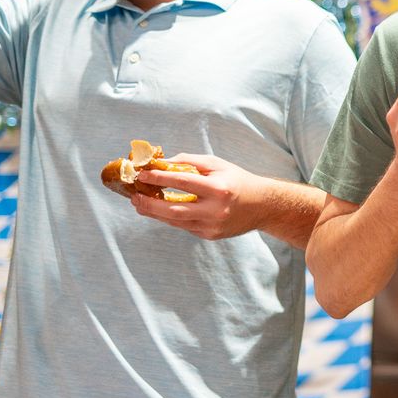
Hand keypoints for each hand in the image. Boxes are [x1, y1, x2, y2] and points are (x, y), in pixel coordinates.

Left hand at [131, 153, 262, 239]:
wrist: (263, 206)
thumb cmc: (238, 180)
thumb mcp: (217, 165)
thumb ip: (189, 162)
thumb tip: (162, 163)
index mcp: (218, 188)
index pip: (182, 182)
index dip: (159, 178)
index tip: (142, 174)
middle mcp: (215, 209)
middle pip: (174, 209)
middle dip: (150, 203)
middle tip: (134, 196)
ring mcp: (212, 225)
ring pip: (176, 221)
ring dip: (154, 213)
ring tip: (140, 204)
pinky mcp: (211, 235)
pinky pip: (185, 226)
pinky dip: (170, 218)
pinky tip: (160, 210)